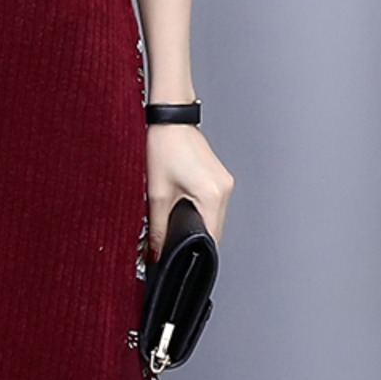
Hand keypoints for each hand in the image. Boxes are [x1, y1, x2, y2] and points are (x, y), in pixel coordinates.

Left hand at [146, 124, 233, 258]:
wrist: (169, 118)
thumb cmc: (164, 145)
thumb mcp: (156, 193)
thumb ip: (157, 228)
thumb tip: (156, 252)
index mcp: (212, 194)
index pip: (211, 238)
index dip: (196, 253)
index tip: (183, 261)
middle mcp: (224, 189)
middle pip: (215, 229)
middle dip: (196, 240)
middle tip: (175, 246)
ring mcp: (225, 182)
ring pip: (216, 217)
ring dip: (200, 225)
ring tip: (179, 226)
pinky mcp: (220, 177)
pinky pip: (215, 204)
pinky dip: (202, 211)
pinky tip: (187, 208)